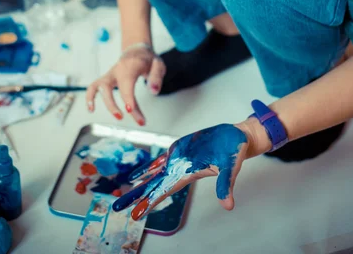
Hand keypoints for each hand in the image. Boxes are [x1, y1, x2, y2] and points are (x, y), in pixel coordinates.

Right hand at [85, 46, 165, 125]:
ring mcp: (110, 74)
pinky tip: (91, 109)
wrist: (137, 50)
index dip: (127, 98)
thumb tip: (153, 91)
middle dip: (113, 105)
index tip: (130, 111)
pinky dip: (90, 97)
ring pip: (99, 87)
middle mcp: (117, 70)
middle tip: (125, 116)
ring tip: (116, 116)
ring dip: (105, 103)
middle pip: (109, 87)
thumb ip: (156, 77)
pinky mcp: (106, 79)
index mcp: (130, 66)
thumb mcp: (158, 64)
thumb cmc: (147, 59)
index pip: (126, 83)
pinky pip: (93, 87)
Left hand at [113, 123, 247, 218]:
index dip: (150, 202)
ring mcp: (178, 160)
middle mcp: (179, 169)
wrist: (235, 138)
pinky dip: (148, 167)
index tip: (136, 214)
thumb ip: (226, 185)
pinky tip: (138, 174)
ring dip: (139, 184)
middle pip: (154, 185)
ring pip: (154, 174)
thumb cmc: (234, 151)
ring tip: (123, 194)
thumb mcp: (230, 166)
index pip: (164, 191)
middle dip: (136, 197)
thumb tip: (228, 205)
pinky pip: (159, 161)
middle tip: (117, 207)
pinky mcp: (179, 150)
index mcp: (187, 174)